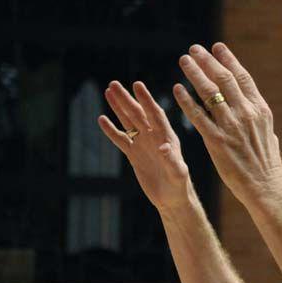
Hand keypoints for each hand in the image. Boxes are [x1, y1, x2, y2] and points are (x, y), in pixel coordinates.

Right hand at [98, 81, 191, 210]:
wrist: (172, 198)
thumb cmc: (179, 186)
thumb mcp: (178, 173)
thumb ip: (172, 160)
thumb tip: (163, 147)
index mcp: (167, 137)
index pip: (155, 115)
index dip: (147, 100)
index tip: (137, 85)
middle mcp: (154, 137)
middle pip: (138, 114)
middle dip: (127, 99)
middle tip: (114, 83)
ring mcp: (143, 145)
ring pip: (128, 122)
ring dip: (119, 108)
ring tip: (108, 91)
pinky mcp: (134, 155)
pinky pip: (121, 140)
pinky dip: (111, 130)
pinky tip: (102, 119)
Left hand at [172, 42, 281, 204]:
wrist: (266, 186)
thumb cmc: (267, 164)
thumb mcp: (269, 134)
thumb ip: (258, 119)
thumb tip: (257, 110)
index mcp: (260, 110)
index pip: (242, 77)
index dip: (229, 60)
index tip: (217, 48)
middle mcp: (246, 113)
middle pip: (224, 79)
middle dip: (208, 61)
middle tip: (195, 49)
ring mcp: (231, 126)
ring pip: (209, 92)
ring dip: (194, 73)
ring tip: (183, 61)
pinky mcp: (217, 141)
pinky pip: (198, 116)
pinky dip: (186, 100)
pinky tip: (177, 89)